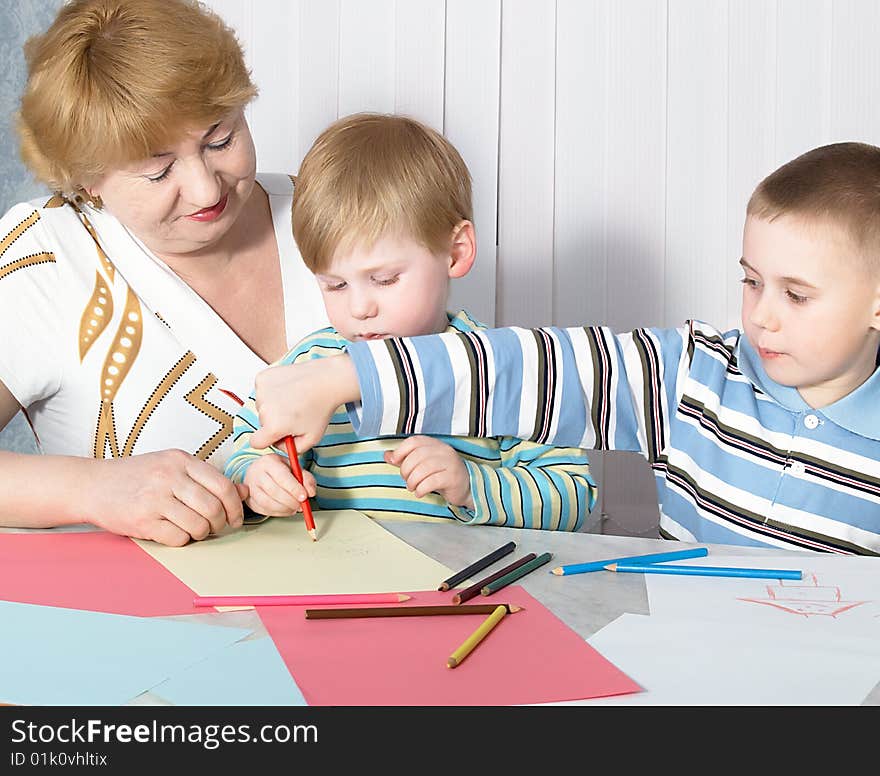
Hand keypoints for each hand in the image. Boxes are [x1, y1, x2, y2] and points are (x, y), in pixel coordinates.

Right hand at [89, 450, 247, 545]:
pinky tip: (175, 532)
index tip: (235, 517)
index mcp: (181, 460)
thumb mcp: (173, 466)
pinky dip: (183, 540)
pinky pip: (178, 538)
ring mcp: (154, 499)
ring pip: (198, 525)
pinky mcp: (142, 520)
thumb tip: (245, 491)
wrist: (92, 485)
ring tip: (194, 529)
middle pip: (213, 507)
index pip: (223, 485)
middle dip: (221, 523)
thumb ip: (208, 478)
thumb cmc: (137, 476)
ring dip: (202, 533)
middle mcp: (169, 477)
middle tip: (216, 527)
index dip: (236, 505)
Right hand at [243, 453, 316, 516]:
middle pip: (273, 491)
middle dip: (291, 501)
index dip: (294, 489)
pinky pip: (264, 511)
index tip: (304, 497)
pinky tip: (286, 509)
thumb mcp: (294, 467)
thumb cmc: (278, 469)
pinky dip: (278, 513)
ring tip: (295, 507)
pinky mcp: (249, 501)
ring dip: (285, 509)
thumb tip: (311, 492)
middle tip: (301, 504)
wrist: (259, 471)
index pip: (281, 477)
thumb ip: (306, 478)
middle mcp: (256, 474)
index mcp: (268, 462)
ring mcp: (251, 488)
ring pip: (267, 503)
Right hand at [250, 355, 359, 452]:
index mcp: (273, 427)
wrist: (326, 380)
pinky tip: (289, 389)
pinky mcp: (262, 378)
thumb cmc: (320, 407)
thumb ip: (294, 450)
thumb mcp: (312, 438)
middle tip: (295, 413)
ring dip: (274, 405)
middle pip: (262, 423)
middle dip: (275, 421)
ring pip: (263, 406)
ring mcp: (261, 392)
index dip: (267, 440)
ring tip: (294, 399)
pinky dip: (273, 390)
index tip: (278, 434)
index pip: (256, 443)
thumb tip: (281, 446)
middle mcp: (264, 409)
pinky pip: (263, 390)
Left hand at [384, 436, 473, 508]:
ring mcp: (450, 463)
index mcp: (435, 444)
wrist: (465, 487)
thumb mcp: (422, 465)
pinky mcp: (453, 477)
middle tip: (406, 480)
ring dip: (413, 481)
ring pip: (424, 469)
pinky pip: (432, 481)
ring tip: (413, 487)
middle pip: (417, 456)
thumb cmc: (442, 475)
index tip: (394, 462)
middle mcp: (444, 450)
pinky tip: (420, 492)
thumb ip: (405, 459)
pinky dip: (421, 489)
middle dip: (406, 470)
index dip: (400, 451)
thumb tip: (387, 455)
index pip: (414, 441)